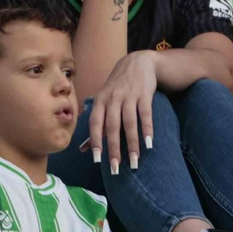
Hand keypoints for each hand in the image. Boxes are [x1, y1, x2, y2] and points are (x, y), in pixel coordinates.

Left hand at [82, 50, 156, 174]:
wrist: (138, 63)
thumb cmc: (118, 87)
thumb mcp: (103, 101)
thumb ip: (96, 124)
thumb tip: (83, 149)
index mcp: (99, 101)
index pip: (95, 124)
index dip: (96, 142)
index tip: (98, 161)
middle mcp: (112, 99)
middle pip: (112, 127)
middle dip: (113, 149)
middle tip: (116, 169)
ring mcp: (129, 96)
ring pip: (129, 124)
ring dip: (132, 144)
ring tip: (134, 162)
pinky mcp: (145, 94)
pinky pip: (146, 115)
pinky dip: (147, 130)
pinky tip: (149, 145)